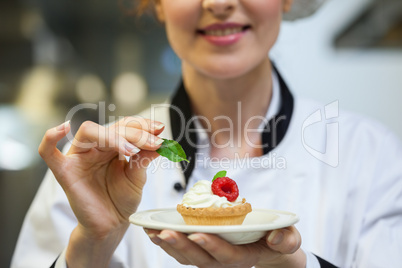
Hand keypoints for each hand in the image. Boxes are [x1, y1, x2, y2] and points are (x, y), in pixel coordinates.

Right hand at [38, 117, 164, 266]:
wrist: (111, 225)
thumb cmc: (122, 200)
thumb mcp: (137, 177)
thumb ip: (143, 158)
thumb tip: (158, 141)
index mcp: (112, 146)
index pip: (124, 126)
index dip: (142, 125)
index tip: (160, 130)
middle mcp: (94, 148)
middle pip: (111, 128)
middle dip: (135, 133)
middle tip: (154, 142)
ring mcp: (79, 158)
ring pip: (90, 133)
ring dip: (113, 136)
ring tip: (132, 150)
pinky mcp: (65, 172)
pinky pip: (48, 152)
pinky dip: (50, 138)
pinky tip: (63, 128)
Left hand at [146, 226, 304, 267]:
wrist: (267, 246)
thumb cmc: (276, 239)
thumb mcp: (289, 238)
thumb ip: (287, 239)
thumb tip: (275, 239)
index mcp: (245, 257)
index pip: (226, 255)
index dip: (212, 246)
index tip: (197, 234)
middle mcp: (224, 261)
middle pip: (200, 258)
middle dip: (181, 246)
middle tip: (164, 233)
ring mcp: (210, 258)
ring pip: (187, 257)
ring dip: (168, 246)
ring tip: (151, 232)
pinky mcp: (201, 253)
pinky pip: (182, 252)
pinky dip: (167, 243)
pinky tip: (152, 233)